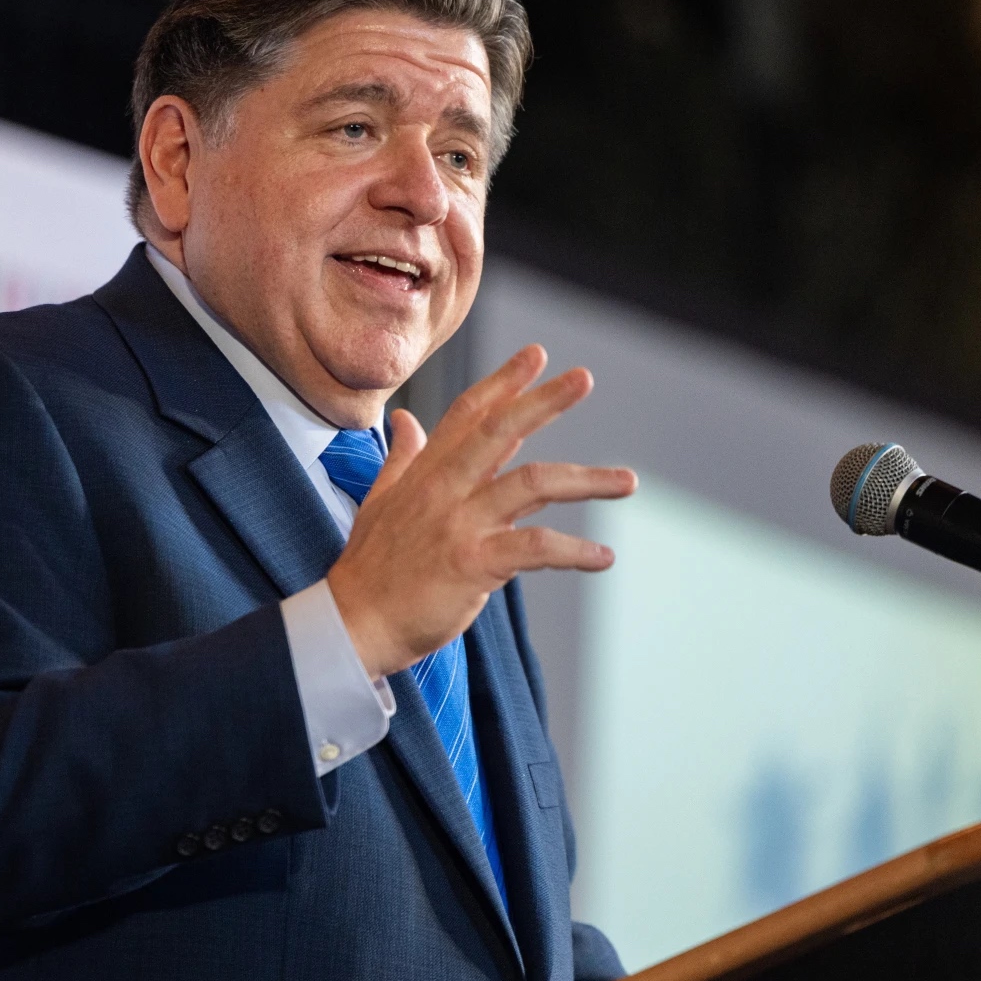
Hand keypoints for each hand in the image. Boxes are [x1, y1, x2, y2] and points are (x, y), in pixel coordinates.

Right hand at [326, 344, 637, 678]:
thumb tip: (406, 419)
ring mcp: (458, 525)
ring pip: (531, 484)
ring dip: (586, 480)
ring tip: (627, 482)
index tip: (537, 355)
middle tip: (583, 379)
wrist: (353, 624)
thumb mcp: (381, 501)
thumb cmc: (371, 568)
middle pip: (499, 431)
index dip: (503, 383)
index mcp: (426, 473)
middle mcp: (444, 489)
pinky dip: (574, 552)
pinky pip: (534, 548)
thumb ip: (402, 457)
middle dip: (543, 401)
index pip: (468, 414)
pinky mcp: (471, 565)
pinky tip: (603, 557)